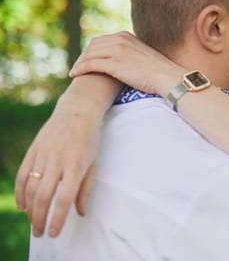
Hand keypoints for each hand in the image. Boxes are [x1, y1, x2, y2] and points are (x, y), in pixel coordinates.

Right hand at [15, 92, 101, 236]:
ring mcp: (43, 155)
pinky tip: (23, 206)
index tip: (54, 233)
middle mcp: (57, 162)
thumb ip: (85, 189)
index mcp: (75, 166)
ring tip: (33, 222)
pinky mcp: (33, 150)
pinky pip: (22, 175)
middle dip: (39, 219)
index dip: (57, 219)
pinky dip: (20, 193)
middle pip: (42, 197)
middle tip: (40, 233)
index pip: (63, 199)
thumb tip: (80, 213)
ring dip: (29, 209)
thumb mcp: (93, 164)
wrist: (77, 112)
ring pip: (30, 188)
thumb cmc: (89, 140)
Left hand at [70, 31, 184, 96]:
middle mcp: (120, 40)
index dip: (91, 50)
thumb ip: (131, 54)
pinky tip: (76, 75)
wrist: (167, 77)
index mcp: (126, 36)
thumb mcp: (143, 56)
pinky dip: (81, 69)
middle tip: (77, 67)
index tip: (86, 60)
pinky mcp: (114, 63)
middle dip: (83, 56)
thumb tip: (125, 61)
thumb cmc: (158, 72)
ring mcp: (117, 51)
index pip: (101, 40)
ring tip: (74, 72)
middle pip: (93, 45)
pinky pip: (91, 64)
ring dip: (79, 63)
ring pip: (89, 54)